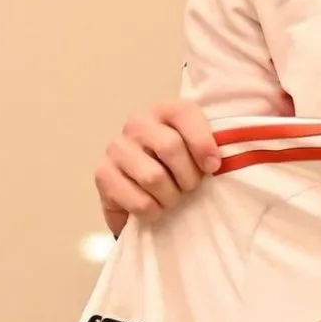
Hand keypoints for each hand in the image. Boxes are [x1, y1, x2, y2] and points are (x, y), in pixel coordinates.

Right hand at [94, 100, 219, 237]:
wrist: (143, 188)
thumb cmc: (180, 164)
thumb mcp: (197, 147)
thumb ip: (213, 144)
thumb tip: (218, 162)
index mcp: (165, 110)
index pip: (185, 115)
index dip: (203, 143)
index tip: (213, 167)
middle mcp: (137, 123)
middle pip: (170, 148)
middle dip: (188, 176)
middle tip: (191, 187)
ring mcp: (117, 148)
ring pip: (153, 177)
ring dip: (171, 196)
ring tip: (173, 198)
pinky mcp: (102, 174)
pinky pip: (137, 200)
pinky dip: (153, 211)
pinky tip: (156, 208)